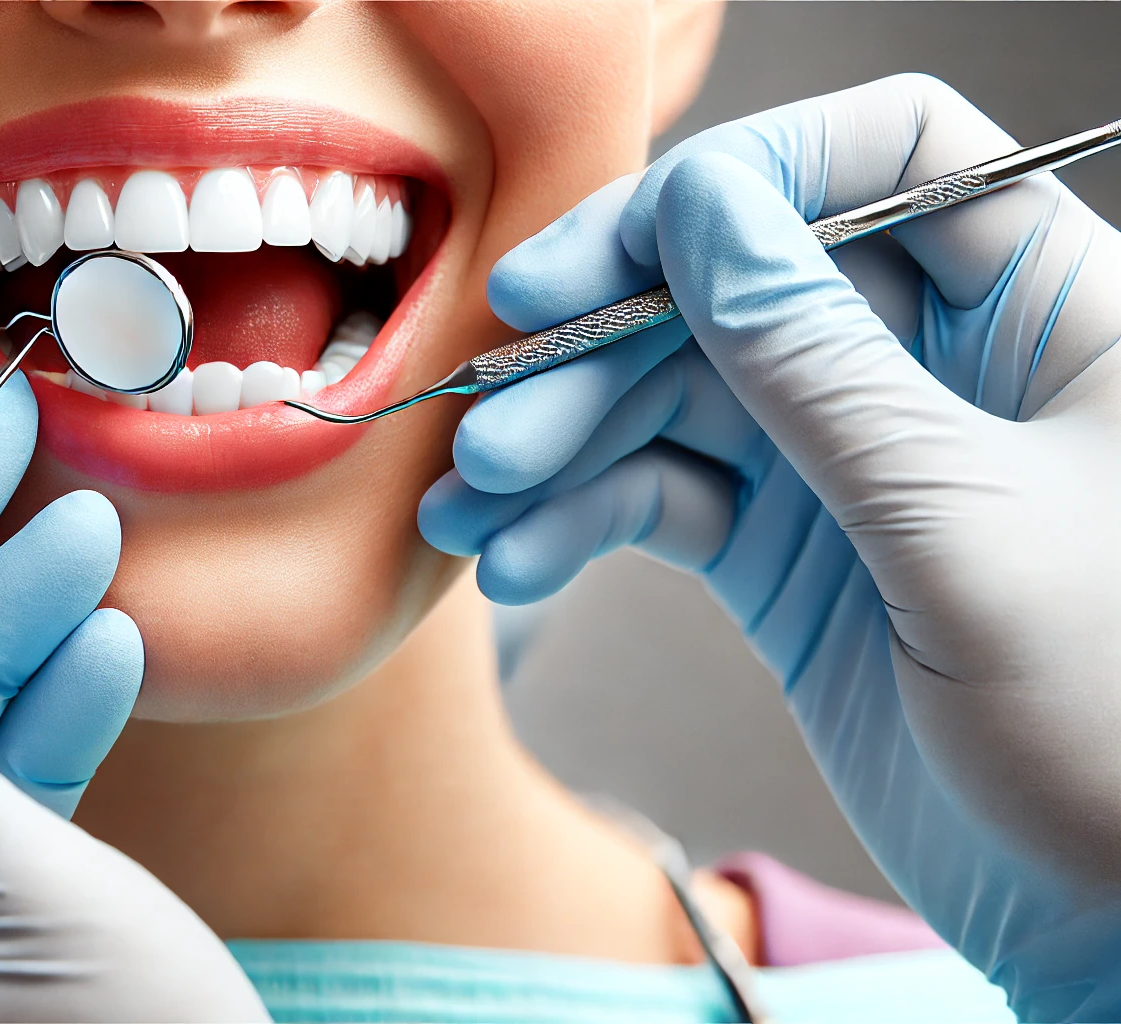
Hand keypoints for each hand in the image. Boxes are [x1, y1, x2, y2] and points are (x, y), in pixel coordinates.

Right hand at [421, 74, 1120, 1018]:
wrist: (1107, 925)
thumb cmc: (1116, 729)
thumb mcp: (958, 524)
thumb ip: (818, 363)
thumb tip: (703, 208)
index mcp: (1040, 315)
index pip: (886, 162)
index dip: (745, 178)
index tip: (613, 251)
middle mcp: (935, 367)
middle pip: (741, 283)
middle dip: (604, 345)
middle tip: (497, 413)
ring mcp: (851, 461)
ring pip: (678, 396)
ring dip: (562, 444)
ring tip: (472, 507)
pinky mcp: (789, 553)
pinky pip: (664, 500)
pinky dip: (582, 523)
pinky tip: (517, 561)